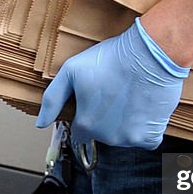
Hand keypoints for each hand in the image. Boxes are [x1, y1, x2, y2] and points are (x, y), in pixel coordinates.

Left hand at [36, 18, 188, 149]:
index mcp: (87, 123)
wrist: (151, 54)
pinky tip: (143, 108)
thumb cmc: (113, 58)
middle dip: (105, 119)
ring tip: (129, 98)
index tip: (95, 102)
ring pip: (123, 137)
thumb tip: (41, 123)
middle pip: (102, 134)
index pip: (80, 131)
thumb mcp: (71, 71)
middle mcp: (108, 136)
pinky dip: (145, 129)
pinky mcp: (151, 135)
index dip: (86, 115)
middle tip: (114, 94)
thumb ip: (53, 99)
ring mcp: (131, 138)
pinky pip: (146, 139)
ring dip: (124, 124)